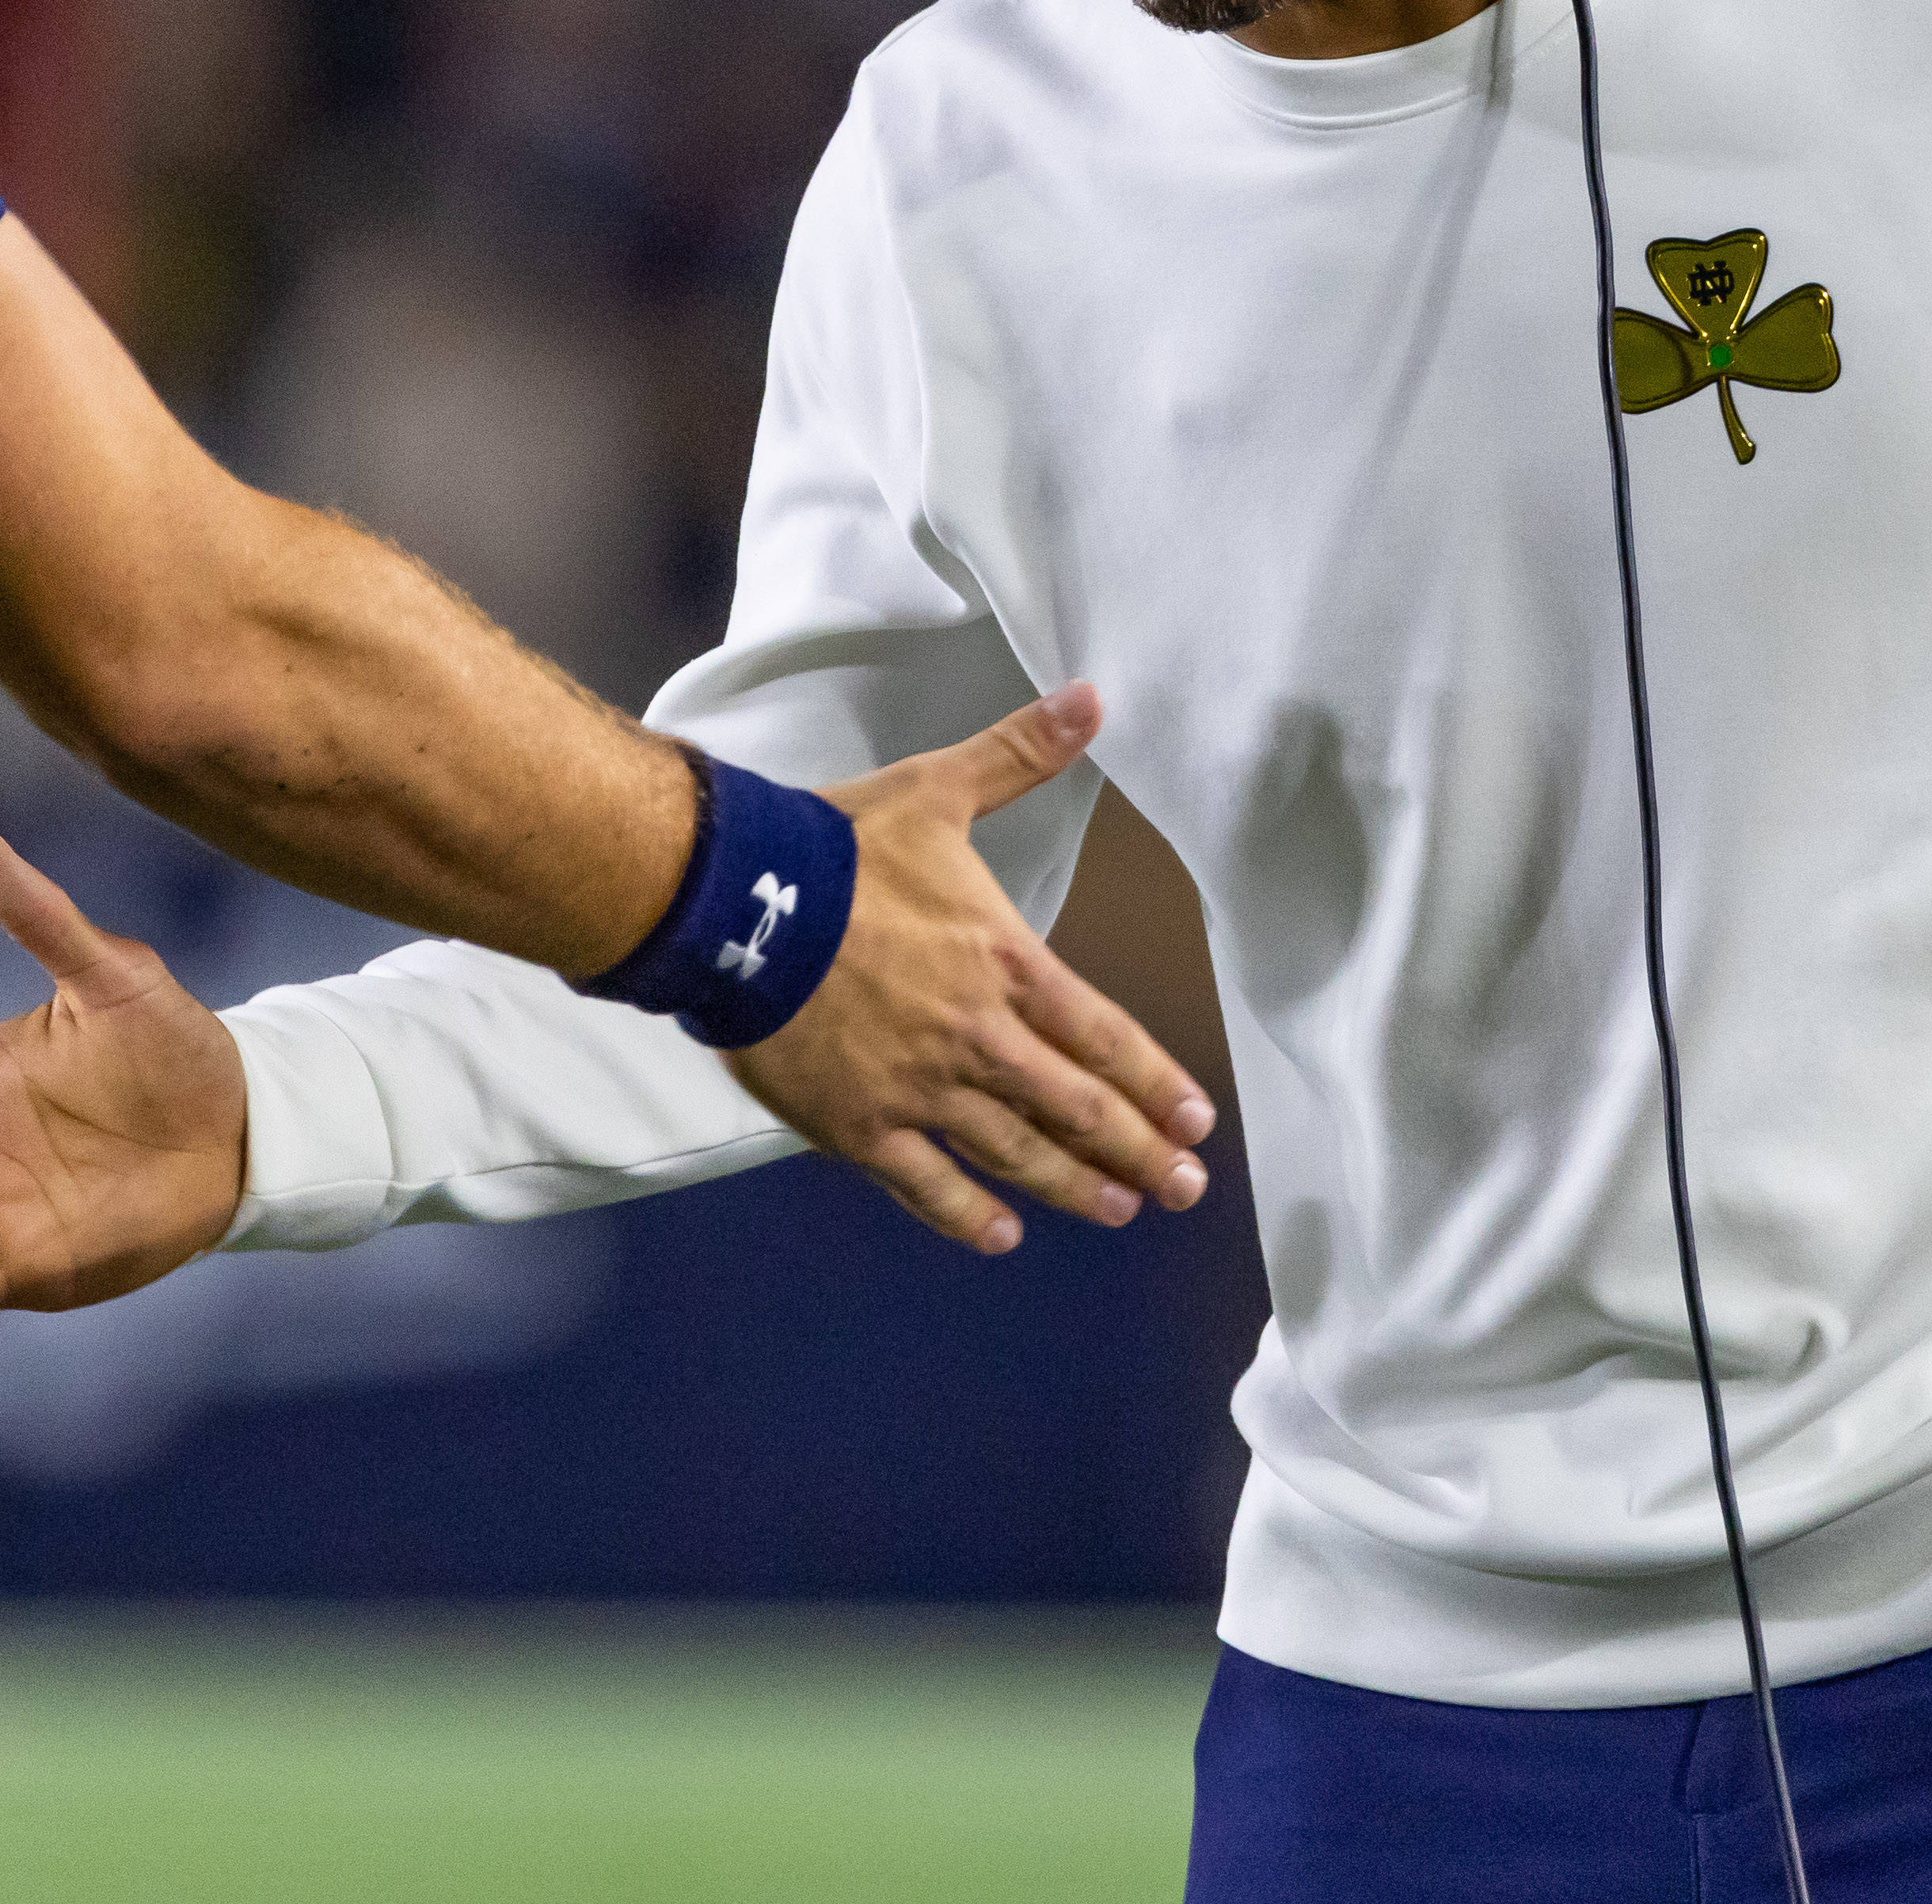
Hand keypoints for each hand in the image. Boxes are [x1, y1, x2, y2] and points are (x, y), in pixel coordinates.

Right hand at [723, 683, 1219, 1254]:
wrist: (736, 904)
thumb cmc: (839, 848)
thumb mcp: (938, 790)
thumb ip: (1020, 754)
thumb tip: (1093, 696)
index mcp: (1005, 963)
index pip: (1103, 1036)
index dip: (1154, 1084)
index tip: (1195, 1123)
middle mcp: (978, 1038)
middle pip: (1075, 1109)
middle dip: (1136, 1152)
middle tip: (1182, 1188)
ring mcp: (920, 1090)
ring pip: (1015, 1153)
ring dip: (1074, 1186)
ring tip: (1118, 1211)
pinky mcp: (859, 1125)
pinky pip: (924, 1182)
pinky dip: (967, 1215)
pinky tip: (1003, 1236)